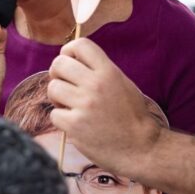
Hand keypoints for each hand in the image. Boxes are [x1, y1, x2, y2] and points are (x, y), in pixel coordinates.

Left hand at [47, 38, 161, 174]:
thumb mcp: (122, 84)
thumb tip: (71, 58)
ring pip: (52, 88)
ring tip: (70, 105)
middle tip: (66, 85)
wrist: (142, 149)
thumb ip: (99, 70)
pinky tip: (75, 123)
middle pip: (58, 64)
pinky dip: (61, 119)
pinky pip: (54, 114)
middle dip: (57, 74)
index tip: (70, 61)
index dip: (68, 51)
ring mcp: (84, 105)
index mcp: (109, 72)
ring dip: (58, 97)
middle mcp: (96, 85)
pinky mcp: (75, 125)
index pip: (80, 44)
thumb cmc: (131, 116)